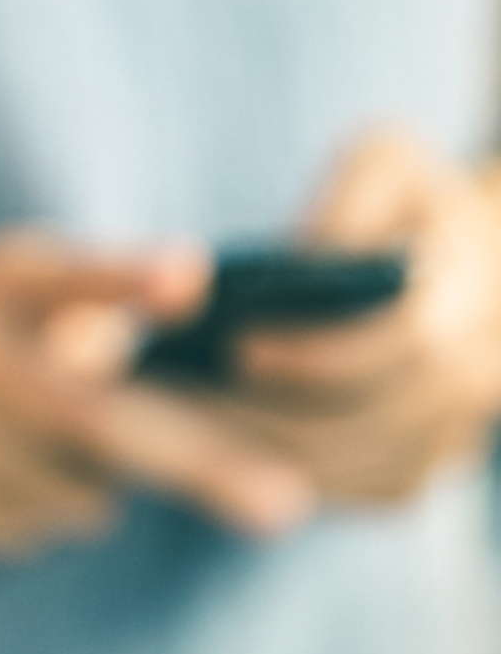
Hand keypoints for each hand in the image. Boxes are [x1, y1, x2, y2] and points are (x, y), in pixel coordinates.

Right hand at [0, 231, 315, 554]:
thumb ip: (85, 297)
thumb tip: (189, 317)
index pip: (63, 281)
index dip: (125, 282)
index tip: (190, 282)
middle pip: (94, 424)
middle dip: (200, 465)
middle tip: (284, 505)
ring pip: (63, 496)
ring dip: (93, 486)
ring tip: (50, 449)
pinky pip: (14, 531)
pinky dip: (36, 514)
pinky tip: (2, 475)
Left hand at [215, 131, 500, 500]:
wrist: (467, 263)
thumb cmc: (406, 203)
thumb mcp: (385, 163)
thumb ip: (348, 202)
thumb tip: (303, 265)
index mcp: (469, 290)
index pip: (407, 339)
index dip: (319, 353)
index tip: (240, 348)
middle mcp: (478, 371)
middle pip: (374, 418)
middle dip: (273, 416)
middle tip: (183, 407)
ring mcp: (459, 428)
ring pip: (364, 466)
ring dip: (271, 457)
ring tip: (186, 433)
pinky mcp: (429, 464)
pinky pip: (363, 491)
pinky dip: (298, 478)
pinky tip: (230, 454)